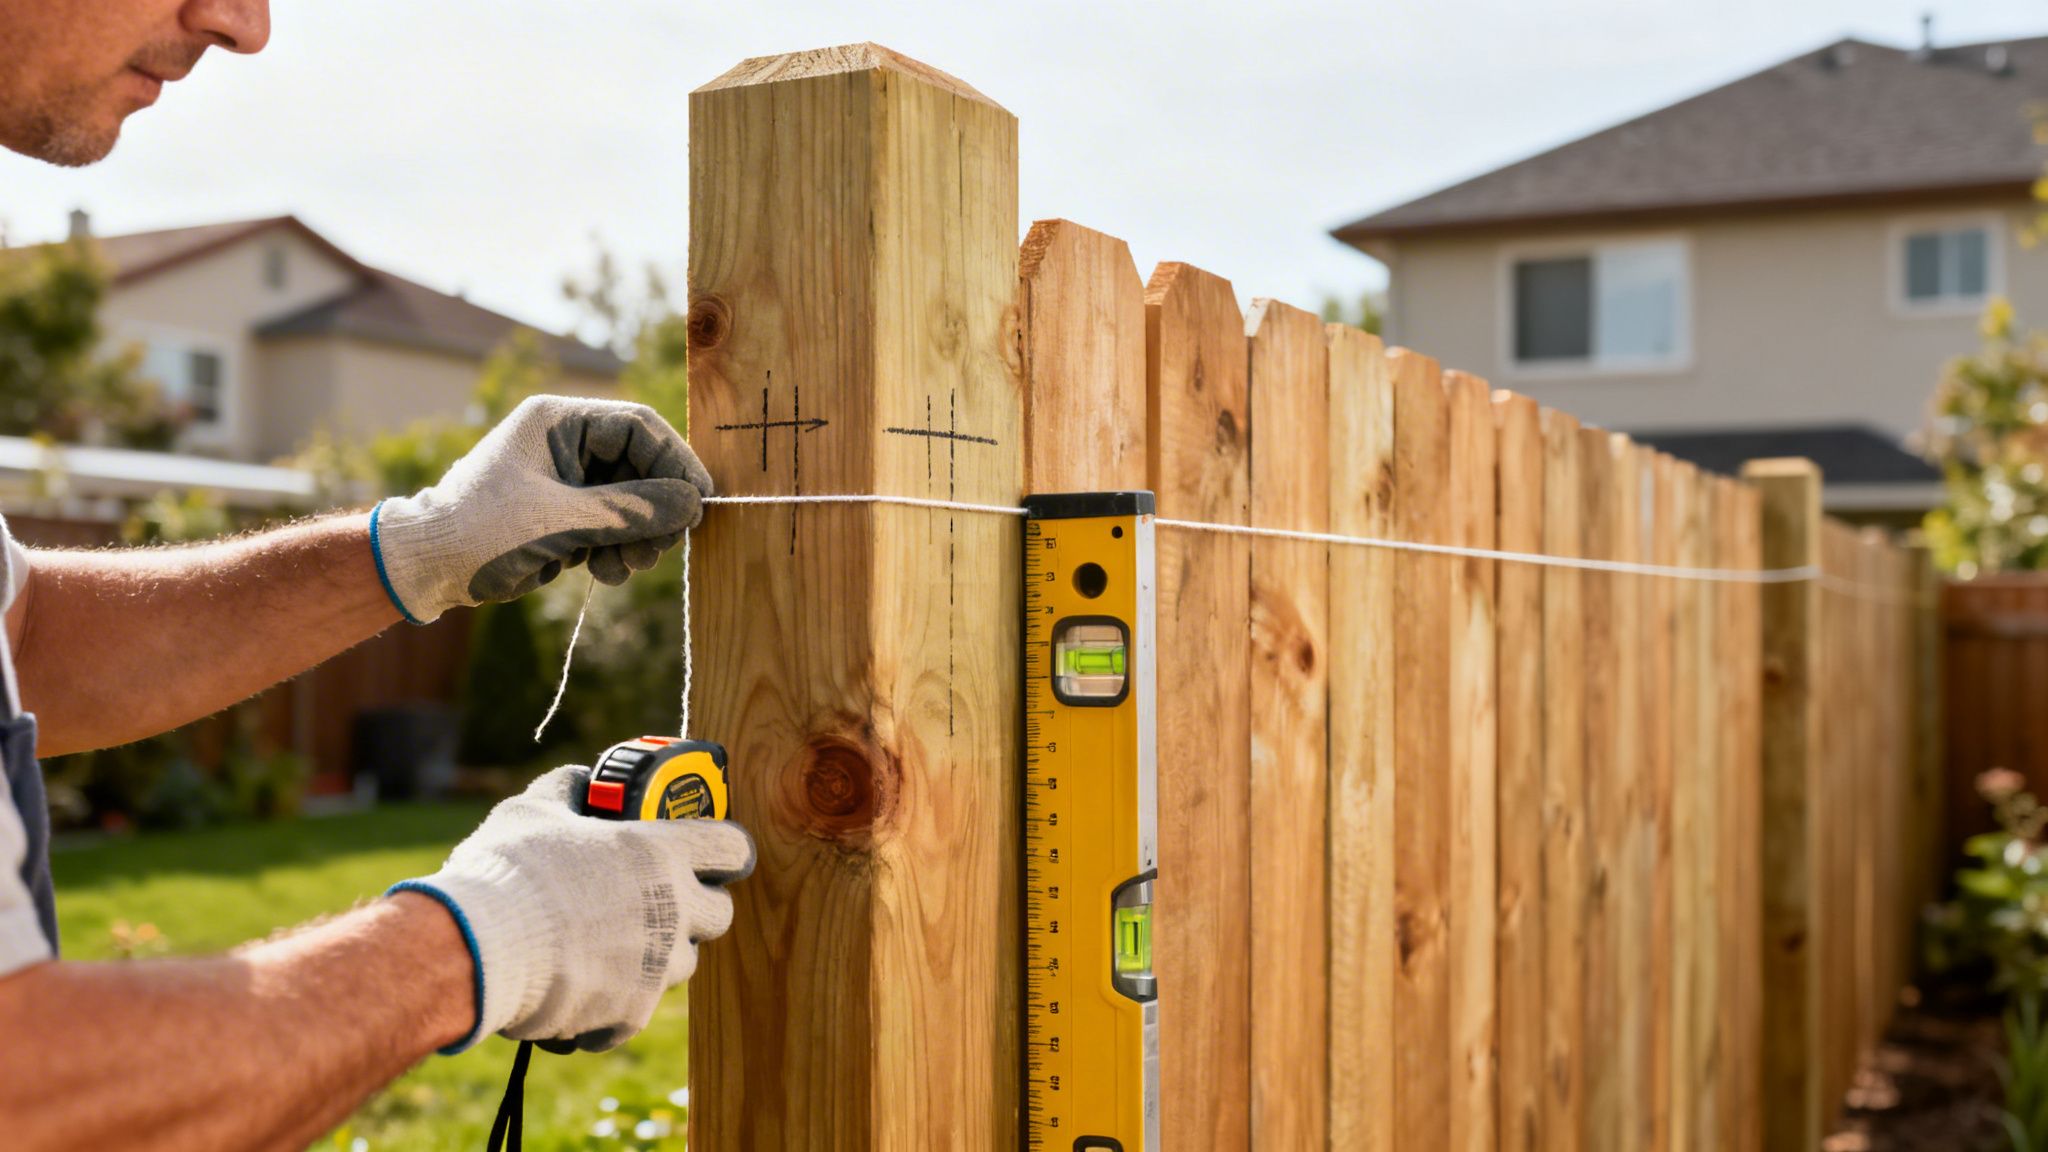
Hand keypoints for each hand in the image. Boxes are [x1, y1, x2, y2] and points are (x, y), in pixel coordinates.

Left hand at [370, 395, 712, 623]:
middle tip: (660, 548)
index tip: (697, 503)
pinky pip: (612, 524)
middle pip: (640, 465)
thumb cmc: (481, 531)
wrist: (426, 569)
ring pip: (631, 499)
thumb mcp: (561, 520)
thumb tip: (692, 503)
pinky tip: (604, 572)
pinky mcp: (564, 513)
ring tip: (627, 566)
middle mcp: (565, 443)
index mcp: (557, 421)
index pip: (638, 427)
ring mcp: (566, 479)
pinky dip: (617, 549)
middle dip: (655, 510)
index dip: (675, 463)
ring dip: (638, 536)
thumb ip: (630, 508)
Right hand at [389, 765, 752, 1051]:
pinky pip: (637, 1010)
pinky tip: (580, 988)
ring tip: (613, 945)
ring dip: (660, 955)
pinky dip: (615, 1003)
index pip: (733, 848)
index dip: (728, 850)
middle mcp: (672, 909)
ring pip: (684, 964)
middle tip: (665, 902)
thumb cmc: (509, 869)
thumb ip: (568, 789)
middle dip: (700, 908)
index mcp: (661, 853)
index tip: (719, 856)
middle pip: (721, 914)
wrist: (477, 947)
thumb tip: (581, 780)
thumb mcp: (534, 809)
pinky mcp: (631, 1014)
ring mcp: (657, 967)